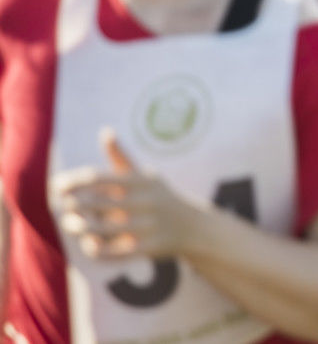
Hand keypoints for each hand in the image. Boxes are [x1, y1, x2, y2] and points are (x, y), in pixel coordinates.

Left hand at [53, 129, 194, 259]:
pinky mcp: (148, 248)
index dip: (72, 181)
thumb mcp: (145, 175)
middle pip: (95, 204)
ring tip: (70, 224)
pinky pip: (113, 252)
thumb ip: (121, 157)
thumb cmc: (159, 196)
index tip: (56, 185)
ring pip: (101, 230)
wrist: (193, 226)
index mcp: (140, 181)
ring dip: (80, 228)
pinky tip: (88, 244)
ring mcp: (147, 226)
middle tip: (63, 206)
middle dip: (73, 206)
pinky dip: (96, 250)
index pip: (97, 178)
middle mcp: (145, 202)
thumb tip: (106, 131)